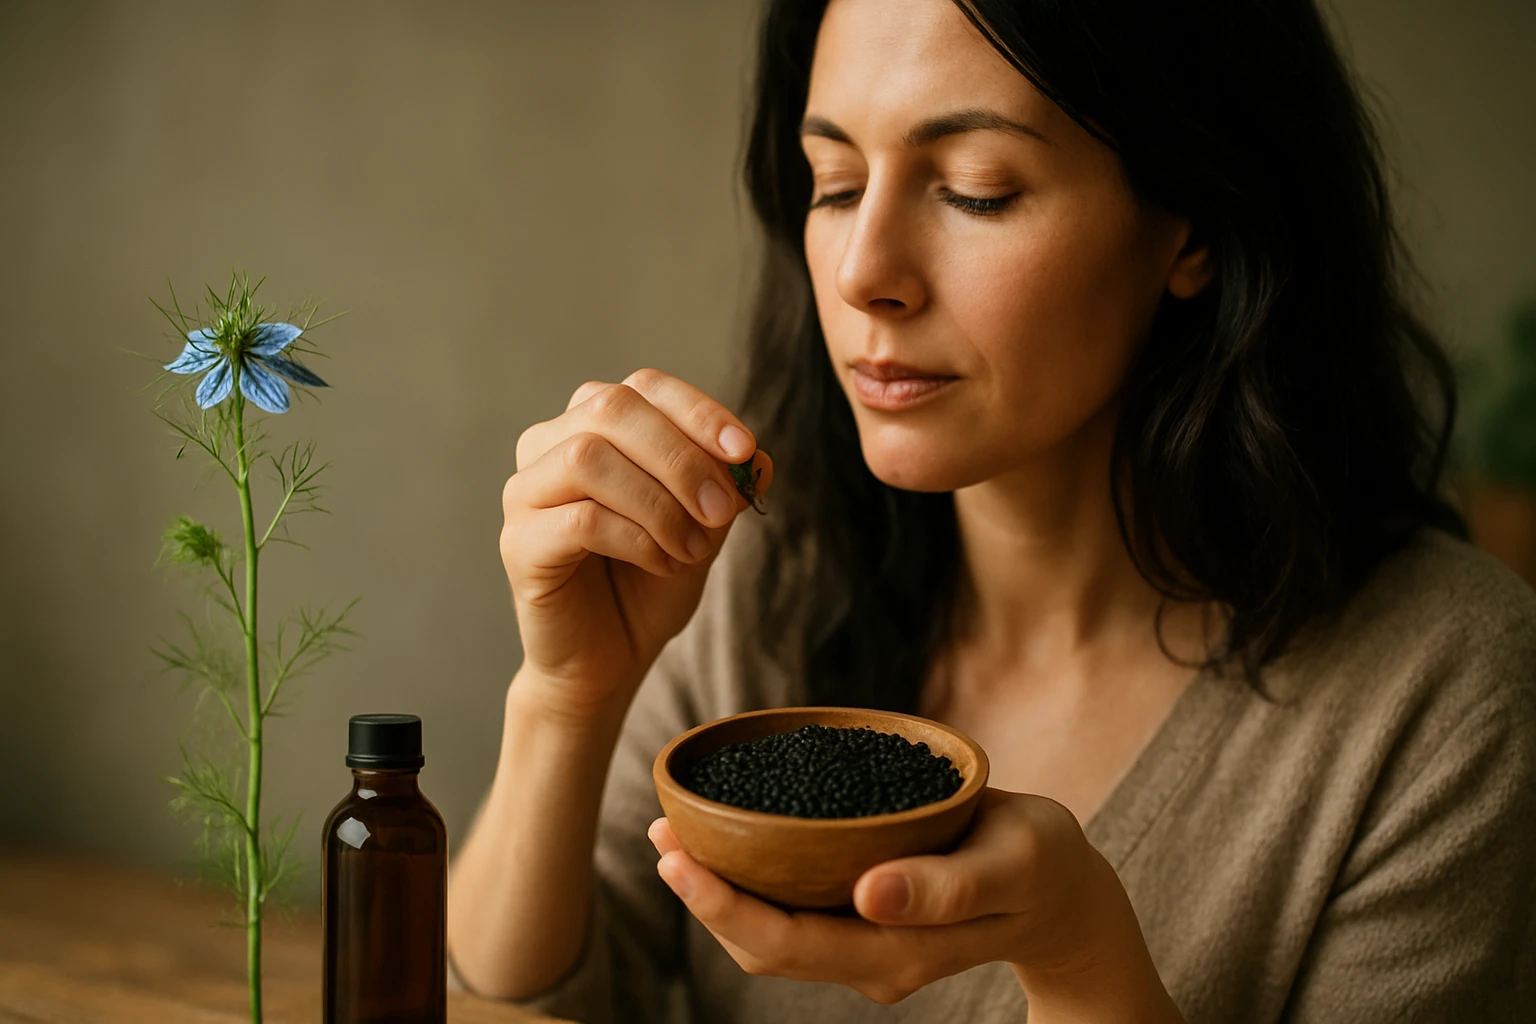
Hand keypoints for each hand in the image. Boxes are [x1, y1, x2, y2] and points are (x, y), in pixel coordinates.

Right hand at [500, 369, 771, 721]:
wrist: (609, 661)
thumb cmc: (649, 586)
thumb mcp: (704, 529)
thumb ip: (725, 489)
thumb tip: (759, 458)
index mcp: (593, 426)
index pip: (644, 387)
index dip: (698, 412)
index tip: (744, 450)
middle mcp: (549, 447)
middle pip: (612, 409)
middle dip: (681, 457)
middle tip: (721, 509)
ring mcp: (525, 492)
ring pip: (588, 457)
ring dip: (658, 503)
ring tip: (692, 548)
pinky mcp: (518, 542)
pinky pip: (580, 519)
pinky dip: (636, 539)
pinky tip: (662, 564)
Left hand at [649, 789, 1181, 1019]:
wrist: (1067, 893)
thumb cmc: (1046, 867)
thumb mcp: (1015, 866)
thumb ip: (948, 887)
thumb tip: (869, 894)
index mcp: (900, 950)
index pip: (790, 941)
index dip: (723, 906)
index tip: (676, 856)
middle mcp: (873, 958)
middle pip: (765, 946)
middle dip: (704, 896)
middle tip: (659, 830)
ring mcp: (869, 945)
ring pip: (774, 933)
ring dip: (721, 889)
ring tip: (676, 830)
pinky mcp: (869, 920)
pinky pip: (796, 911)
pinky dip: (755, 879)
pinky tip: (733, 835)